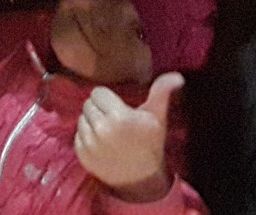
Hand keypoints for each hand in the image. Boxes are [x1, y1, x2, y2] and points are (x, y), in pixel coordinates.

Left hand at [74, 72, 183, 202]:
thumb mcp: (158, 116)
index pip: (98, 92)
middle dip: (100, 109)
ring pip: (81, 118)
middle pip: (88, 104)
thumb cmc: (150, 143)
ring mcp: (90, 144)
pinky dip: (86, 137)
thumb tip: (177, 76)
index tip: (119, 108)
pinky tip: (101, 144)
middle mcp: (101, 130)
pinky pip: (77, 135)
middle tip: (114, 121)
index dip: (108, 98)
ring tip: (108, 132)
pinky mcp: (82, 156)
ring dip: (92, 122)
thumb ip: (162, 92)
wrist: (142, 180)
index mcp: (119, 117)